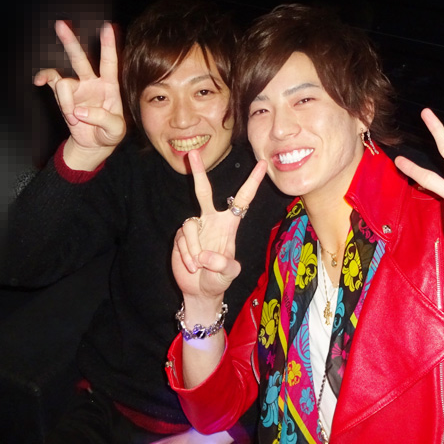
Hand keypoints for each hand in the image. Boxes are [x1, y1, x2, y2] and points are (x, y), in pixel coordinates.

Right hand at [34, 20, 125, 169]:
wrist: (94, 144)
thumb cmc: (110, 134)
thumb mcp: (116, 130)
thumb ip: (102, 119)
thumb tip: (80, 110)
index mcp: (109, 87)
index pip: (110, 63)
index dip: (108, 45)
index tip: (107, 27)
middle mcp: (92, 83)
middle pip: (80, 59)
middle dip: (70, 42)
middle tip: (60, 24)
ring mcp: (76, 87)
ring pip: (63, 83)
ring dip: (65, 104)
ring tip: (74, 119)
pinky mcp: (63, 95)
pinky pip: (50, 81)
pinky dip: (45, 81)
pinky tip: (39, 82)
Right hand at [172, 150, 267, 315]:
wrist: (200, 290)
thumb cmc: (219, 279)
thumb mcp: (229, 274)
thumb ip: (224, 265)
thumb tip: (205, 255)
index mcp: (229, 224)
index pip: (242, 199)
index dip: (252, 182)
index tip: (263, 164)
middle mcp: (211, 220)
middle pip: (203, 191)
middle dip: (198, 172)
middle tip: (192, 153)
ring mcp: (195, 227)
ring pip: (190, 224)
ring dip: (193, 249)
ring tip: (198, 265)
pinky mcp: (180, 236)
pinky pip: (182, 238)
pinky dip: (186, 254)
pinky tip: (191, 266)